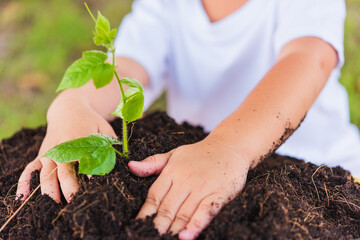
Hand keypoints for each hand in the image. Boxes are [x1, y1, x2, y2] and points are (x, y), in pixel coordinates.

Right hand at [16, 99, 116, 202]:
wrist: (69, 109)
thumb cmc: (91, 122)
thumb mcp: (104, 130)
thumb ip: (110, 146)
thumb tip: (118, 164)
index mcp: (80, 144)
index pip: (85, 163)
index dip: (89, 176)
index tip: (93, 188)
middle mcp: (62, 150)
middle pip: (64, 172)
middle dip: (69, 189)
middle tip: (75, 202)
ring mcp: (50, 153)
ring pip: (46, 174)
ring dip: (49, 191)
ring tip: (56, 205)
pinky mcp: (42, 155)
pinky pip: (29, 169)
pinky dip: (24, 182)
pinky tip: (23, 197)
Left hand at [128, 137, 250, 239]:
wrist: (230, 146)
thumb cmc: (199, 154)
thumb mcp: (174, 154)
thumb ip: (153, 163)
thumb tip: (130, 166)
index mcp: (172, 171)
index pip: (154, 196)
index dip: (145, 214)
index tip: (137, 227)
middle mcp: (185, 180)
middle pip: (167, 208)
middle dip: (157, 226)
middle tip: (148, 238)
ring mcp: (202, 187)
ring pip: (184, 213)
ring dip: (174, 229)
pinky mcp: (219, 193)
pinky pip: (206, 211)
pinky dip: (196, 224)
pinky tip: (187, 236)